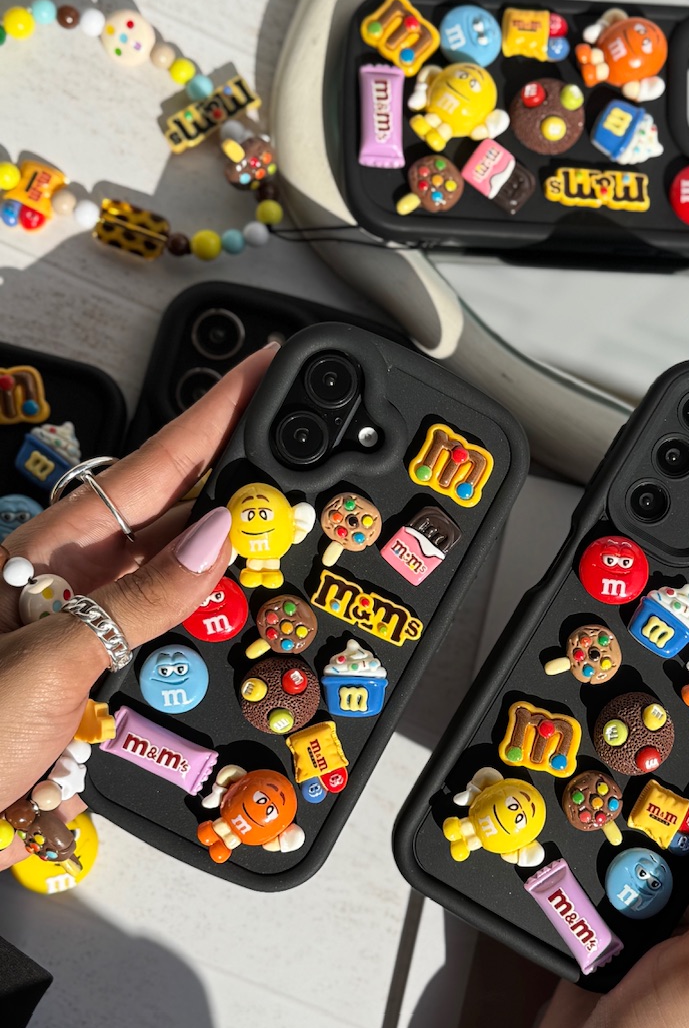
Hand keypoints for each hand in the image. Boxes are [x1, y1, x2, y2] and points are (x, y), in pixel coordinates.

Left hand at [0, 342, 278, 869]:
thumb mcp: (54, 657)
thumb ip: (140, 598)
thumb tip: (217, 538)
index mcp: (53, 546)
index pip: (153, 463)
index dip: (214, 414)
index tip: (264, 369)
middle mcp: (73, 567)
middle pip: (172, 497)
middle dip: (236, 458)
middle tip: (296, 434)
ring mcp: (86, 607)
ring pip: (174, 550)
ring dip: (230, 525)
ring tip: (284, 500)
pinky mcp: (97, 648)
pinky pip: (166, 600)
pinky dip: (208, 585)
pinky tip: (235, 576)